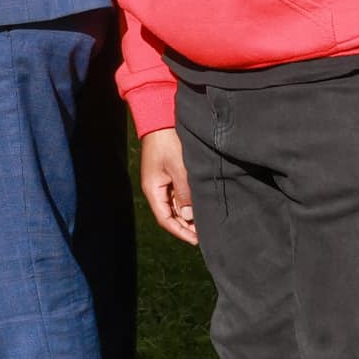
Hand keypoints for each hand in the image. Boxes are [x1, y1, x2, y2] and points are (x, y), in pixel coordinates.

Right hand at [140, 128, 197, 244]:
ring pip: (175, 204)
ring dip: (188, 213)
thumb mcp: (180, 169)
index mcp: (153, 189)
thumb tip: (188, 215)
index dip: (180, 232)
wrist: (161, 118)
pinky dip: (187, 201)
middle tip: (205, 233)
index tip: (196, 240)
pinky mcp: (168, 173)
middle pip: (170, 214)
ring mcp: (161, 180)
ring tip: (205, 220)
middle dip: (186, 225)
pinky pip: (177, 193)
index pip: (165, 219)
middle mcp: (155, 188)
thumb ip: (184, 193)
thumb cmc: (169, 142)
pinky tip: (200, 204)